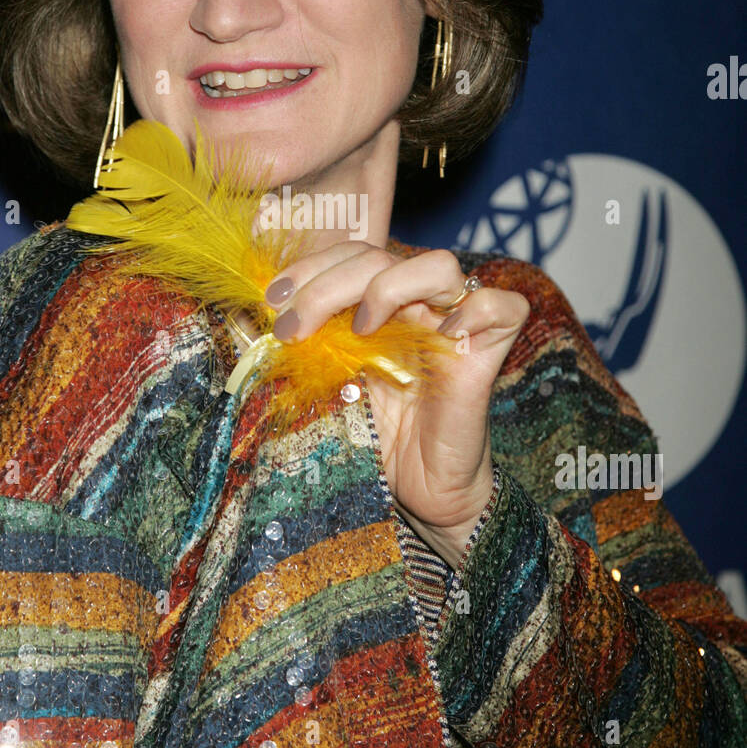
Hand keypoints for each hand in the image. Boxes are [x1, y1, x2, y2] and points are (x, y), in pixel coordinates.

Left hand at [265, 243, 529, 560]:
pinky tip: (439, 334)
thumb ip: (296, 348)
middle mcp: (418, 306)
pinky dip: (475, 309)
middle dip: (326, 284)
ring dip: (388, 287)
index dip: (310, 267)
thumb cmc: (373, 436)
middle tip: (294, 326)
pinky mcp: (488, 355)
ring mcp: (457, 325)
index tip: (273, 300)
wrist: (418, 492)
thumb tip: (243, 318)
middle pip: (381, 258)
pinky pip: (504, 307)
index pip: (350, 255)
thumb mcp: (322, 382)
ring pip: (440, 265)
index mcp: (378, 304)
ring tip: (361, 328)